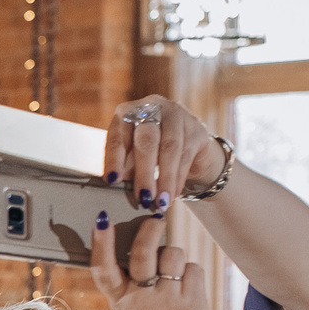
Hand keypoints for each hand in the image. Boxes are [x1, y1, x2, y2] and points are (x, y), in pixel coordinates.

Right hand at [86, 210, 213, 309]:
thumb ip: (130, 281)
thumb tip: (142, 238)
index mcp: (119, 301)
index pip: (103, 269)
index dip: (101, 243)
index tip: (102, 219)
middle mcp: (140, 301)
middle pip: (143, 252)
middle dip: (151, 228)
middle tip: (156, 217)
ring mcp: (166, 302)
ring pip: (173, 254)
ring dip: (175, 257)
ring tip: (174, 276)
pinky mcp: (191, 302)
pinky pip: (192, 268)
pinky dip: (191, 275)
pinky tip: (187, 292)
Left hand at [105, 95, 228, 209]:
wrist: (187, 144)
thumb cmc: (150, 151)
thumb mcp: (132, 156)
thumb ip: (125, 166)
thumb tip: (118, 183)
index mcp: (127, 113)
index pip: (118, 137)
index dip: (114, 159)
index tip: (112, 180)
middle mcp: (152, 108)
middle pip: (147, 140)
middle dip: (144, 172)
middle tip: (143, 198)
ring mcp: (176, 115)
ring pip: (170, 148)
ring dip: (165, 179)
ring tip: (161, 201)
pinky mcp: (196, 128)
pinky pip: (186, 155)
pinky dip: (178, 179)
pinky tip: (173, 194)